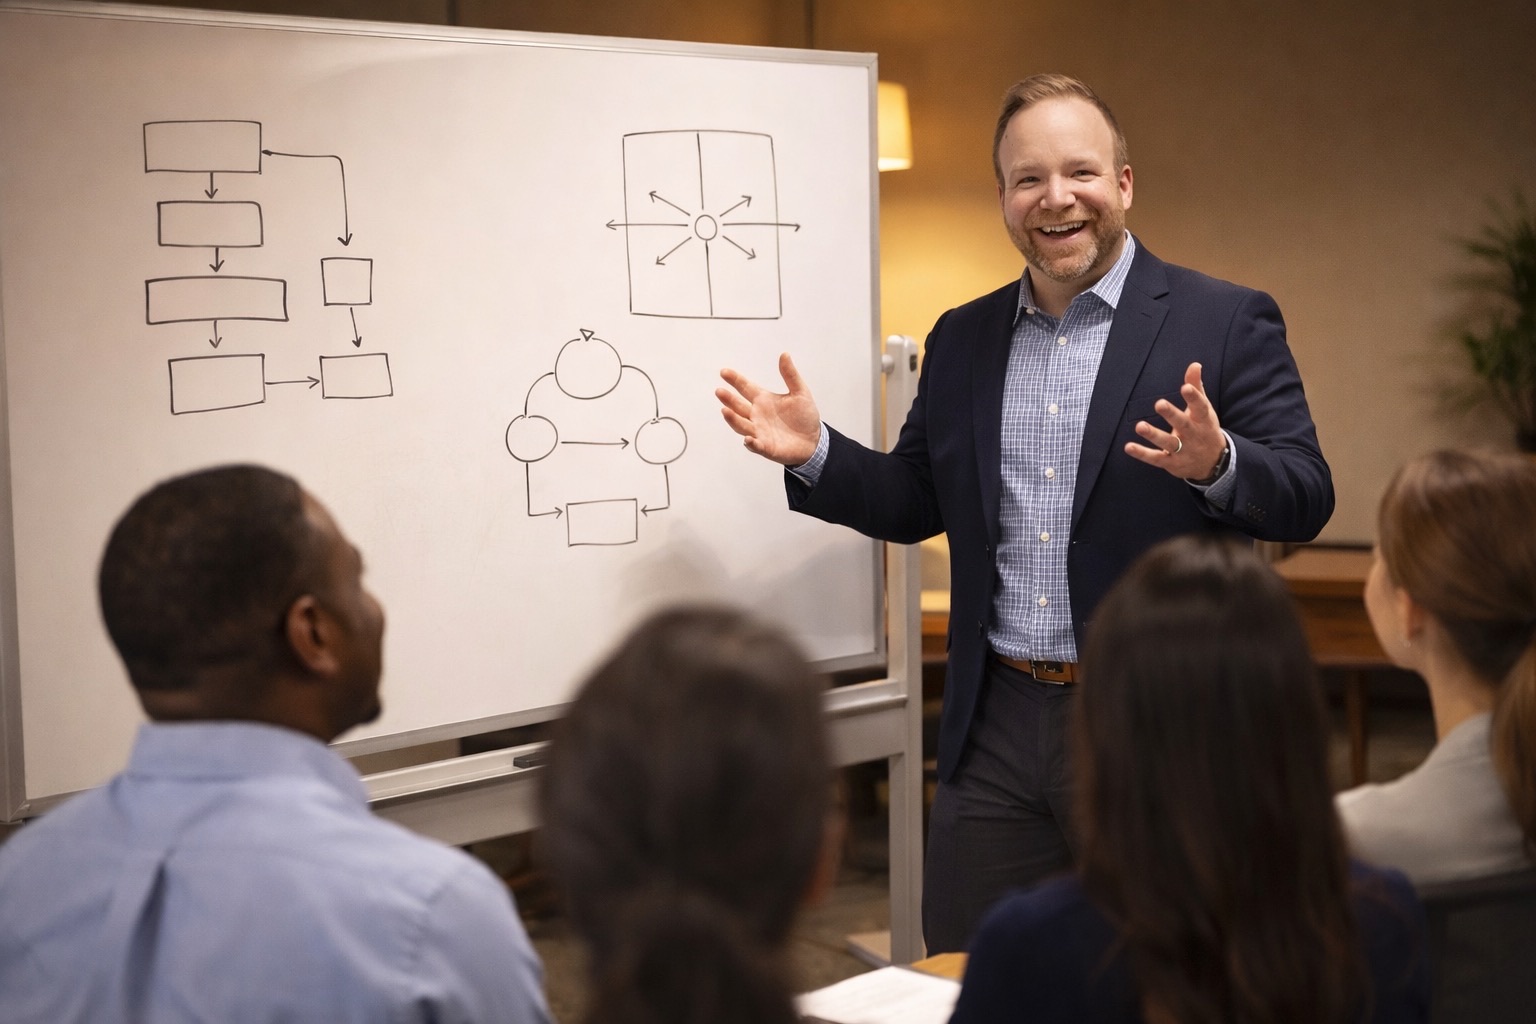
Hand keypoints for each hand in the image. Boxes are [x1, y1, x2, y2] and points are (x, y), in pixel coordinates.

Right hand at [716, 353, 822, 465]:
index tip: (724, 372)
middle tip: (720, 391)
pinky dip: (751, 443)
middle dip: (728, 399)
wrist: (814, 440)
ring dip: (733, 419)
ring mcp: (759, 432)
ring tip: (725, 411)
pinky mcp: (766, 447)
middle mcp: (757, 415)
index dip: (734, 380)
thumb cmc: (805, 416)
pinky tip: (748, 439)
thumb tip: (784, 354)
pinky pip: (755, 445)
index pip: (745, 387)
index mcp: (763, 400)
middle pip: (738, 406)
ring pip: (741, 425)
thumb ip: (790, 375)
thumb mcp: (800, 392)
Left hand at [1124, 362, 1225, 480]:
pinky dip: (1142, 453)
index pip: (1200, 407)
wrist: (1213, 463)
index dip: (1194, 397)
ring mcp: (1183, 451)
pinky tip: (1128, 446)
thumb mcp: (1204, 409)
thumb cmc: (1204, 428)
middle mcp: (1194, 436)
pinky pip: (1156, 458)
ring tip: (1140, 426)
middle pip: (1183, 425)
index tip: (1185, 387)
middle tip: (1159, 403)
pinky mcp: (1171, 463)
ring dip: (1154, 435)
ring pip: (1168, 443)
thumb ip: (1196, 387)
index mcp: (1203, 420)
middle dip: (1172, 415)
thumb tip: (1194, 364)